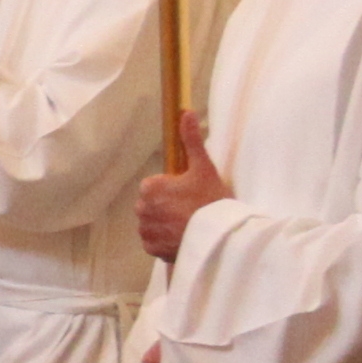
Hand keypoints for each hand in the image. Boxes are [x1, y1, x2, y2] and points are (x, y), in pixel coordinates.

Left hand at [133, 111, 231, 265]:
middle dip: (166, 206)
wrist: (219, 237)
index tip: (188, 193)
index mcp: (150, 188)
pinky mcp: (152, 249)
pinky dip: (164, 240)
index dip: (171, 188)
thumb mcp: (203, 168)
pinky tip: (182, 237)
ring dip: (164, 223)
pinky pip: (154, 241)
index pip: (153, 185)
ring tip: (187, 224)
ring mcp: (146, 231)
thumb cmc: (211, 201)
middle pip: (151, 204)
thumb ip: (191, 140)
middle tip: (190, 209)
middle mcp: (142, 209)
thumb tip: (186, 112)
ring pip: (152, 223)